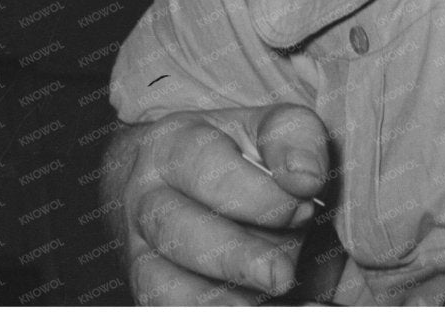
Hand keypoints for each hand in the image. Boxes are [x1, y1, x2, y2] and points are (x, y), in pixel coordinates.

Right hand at [102, 103, 329, 304]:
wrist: (182, 187)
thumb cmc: (237, 159)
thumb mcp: (266, 131)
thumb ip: (294, 140)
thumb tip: (303, 177)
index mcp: (173, 146)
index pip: (207, 170)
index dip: (259, 195)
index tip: (303, 206)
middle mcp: (145, 199)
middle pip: (176, 230)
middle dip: (234, 257)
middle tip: (282, 274)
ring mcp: (140, 250)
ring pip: (162, 282)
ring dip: (217, 300)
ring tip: (267, 300)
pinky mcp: (149, 292)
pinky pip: (167, 313)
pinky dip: (208, 318)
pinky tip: (249, 314)